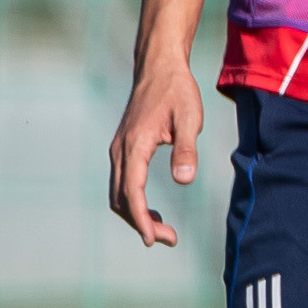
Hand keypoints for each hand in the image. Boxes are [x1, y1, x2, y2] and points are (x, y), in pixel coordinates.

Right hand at [108, 0, 209, 247]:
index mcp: (135, 145)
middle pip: (120, 199)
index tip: (153, 240)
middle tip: (169, 239)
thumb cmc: (177, 90)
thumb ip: (186, 149)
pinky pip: (122, 184)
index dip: (141, 220)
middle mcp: (120, 150)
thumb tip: (185, 180)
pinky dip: (134, 202)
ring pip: (118, 194)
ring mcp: (119, 150)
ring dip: (136, 215)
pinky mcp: (123, 149)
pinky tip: (155, 212)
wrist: (159, 66)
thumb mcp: (189, 118)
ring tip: (164, 231)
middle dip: (140, 223)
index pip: (132, 192)